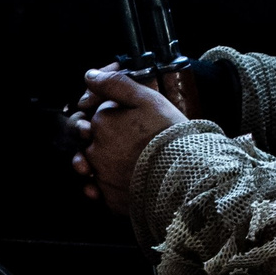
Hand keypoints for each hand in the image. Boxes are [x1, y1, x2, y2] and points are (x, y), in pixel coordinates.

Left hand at [68, 66, 183, 216]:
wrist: (185, 174)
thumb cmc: (168, 133)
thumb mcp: (147, 99)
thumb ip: (115, 84)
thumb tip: (90, 76)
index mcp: (101, 124)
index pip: (96, 116)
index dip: (112, 116)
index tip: (130, 120)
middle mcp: (95, 151)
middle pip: (91, 142)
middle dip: (103, 140)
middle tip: (130, 142)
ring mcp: (101, 177)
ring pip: (92, 167)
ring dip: (100, 164)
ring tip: (125, 161)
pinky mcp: (110, 199)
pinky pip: (100, 192)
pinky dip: (105, 187)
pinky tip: (121, 181)